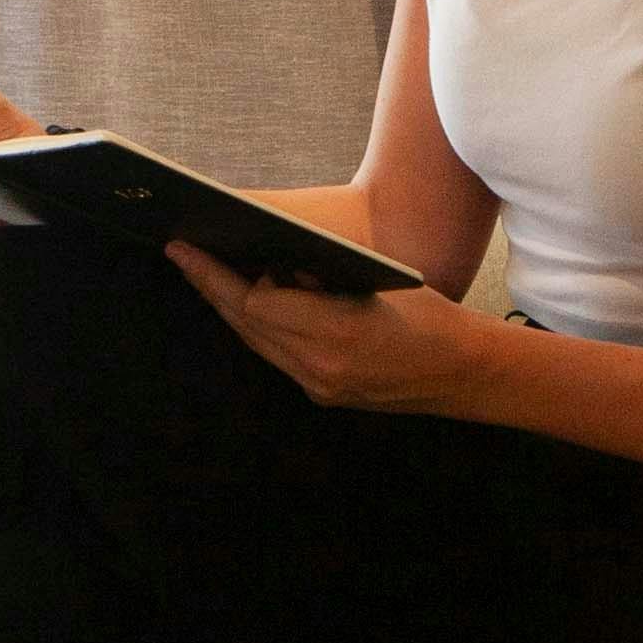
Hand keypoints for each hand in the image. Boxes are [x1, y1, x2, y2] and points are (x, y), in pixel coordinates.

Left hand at [165, 240, 488, 416]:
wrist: (462, 371)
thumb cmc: (427, 314)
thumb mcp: (375, 279)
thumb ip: (320, 278)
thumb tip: (270, 266)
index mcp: (338, 332)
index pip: (258, 305)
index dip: (223, 276)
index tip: (194, 247)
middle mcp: (322, 367)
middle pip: (247, 325)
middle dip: (210, 287)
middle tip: (179, 253)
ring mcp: (320, 386)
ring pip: (257, 343)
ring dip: (228, 308)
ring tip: (202, 272)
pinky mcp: (322, 394)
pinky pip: (275, 356)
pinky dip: (257, 327)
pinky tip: (245, 303)